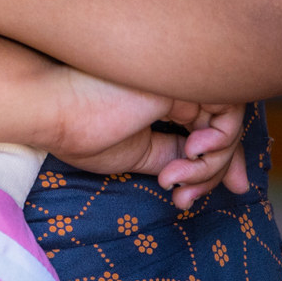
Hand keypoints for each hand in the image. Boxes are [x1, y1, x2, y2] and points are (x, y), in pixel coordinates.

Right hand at [46, 68, 252, 207]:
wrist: (54, 109)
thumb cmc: (79, 130)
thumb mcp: (138, 153)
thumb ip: (174, 154)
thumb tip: (207, 169)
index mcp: (159, 99)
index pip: (206, 126)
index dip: (218, 160)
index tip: (212, 192)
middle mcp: (174, 86)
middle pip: (221, 127)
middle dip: (218, 169)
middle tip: (188, 199)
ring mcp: (181, 82)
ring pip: (226, 126)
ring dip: (210, 166)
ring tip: (176, 180)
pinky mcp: (184, 81)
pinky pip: (226, 117)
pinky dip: (218, 145)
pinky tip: (188, 155)